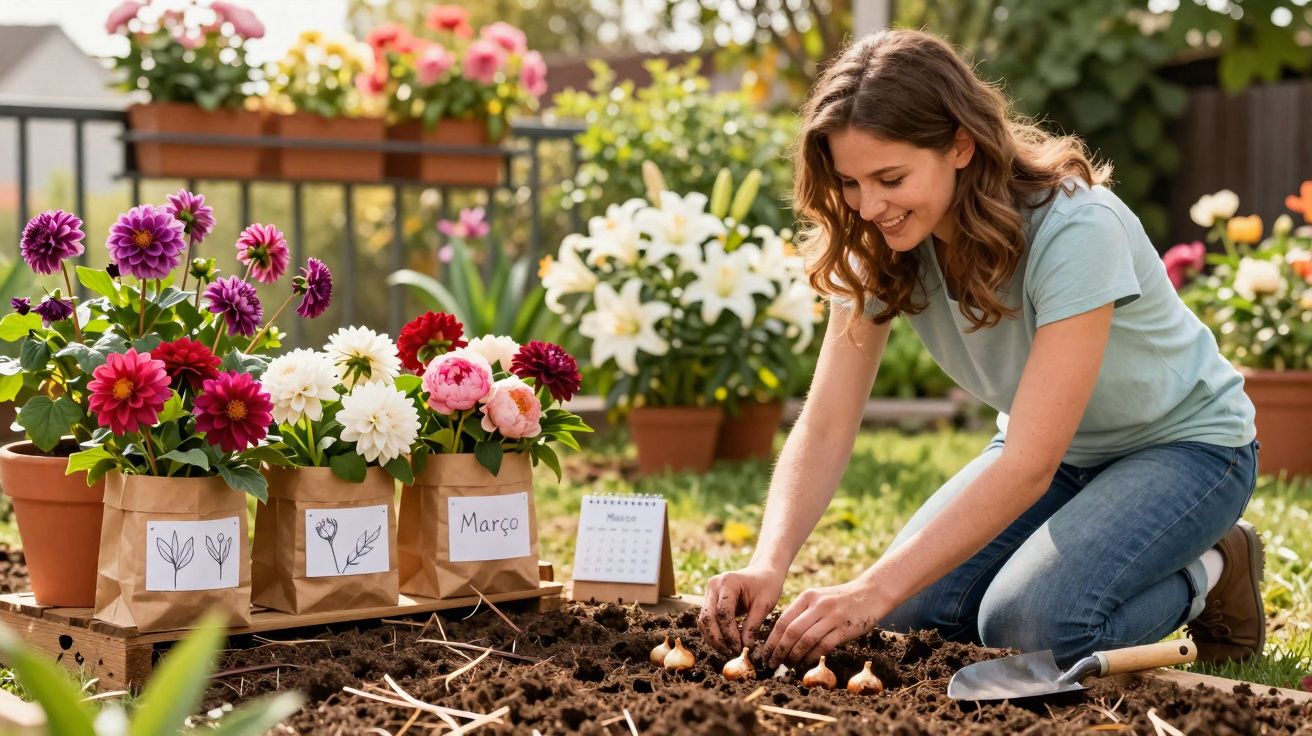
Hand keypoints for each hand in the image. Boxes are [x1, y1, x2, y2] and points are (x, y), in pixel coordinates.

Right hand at [697, 564, 784, 654]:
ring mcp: (709, 591)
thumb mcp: (765, 604)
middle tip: (731, 653)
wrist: (763, 572)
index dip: (730, 634)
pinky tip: (725, 644)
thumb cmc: (767, 585)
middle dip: (718, 639)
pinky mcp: (709, 599)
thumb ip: (753, 625)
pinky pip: (706, 620)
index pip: (723, 613)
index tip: (740, 649)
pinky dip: (713, 633)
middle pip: (708, 618)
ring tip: (728, 651)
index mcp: (728, 582)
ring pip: (704, 621)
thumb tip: (745, 647)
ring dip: (714, 638)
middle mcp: (714, 585)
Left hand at [761, 578, 885, 667]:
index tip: (765, 653)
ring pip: (805, 640)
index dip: (772, 640)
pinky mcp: (844, 628)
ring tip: (788, 665)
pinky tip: (806, 663)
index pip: (783, 621)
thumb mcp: (818, 598)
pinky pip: (823, 645)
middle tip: (773, 663)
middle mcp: (817, 605)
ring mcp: (831, 616)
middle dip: (779, 651)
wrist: (870, 594)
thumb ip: (802, 613)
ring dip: (794, 656)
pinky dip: (811, 656)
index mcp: (807, 597)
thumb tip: (782, 637)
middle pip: (791, 632)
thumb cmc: (840, 600)